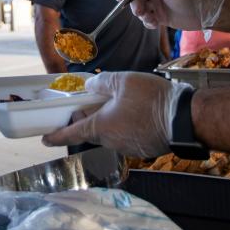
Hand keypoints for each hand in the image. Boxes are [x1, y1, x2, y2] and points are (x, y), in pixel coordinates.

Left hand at [42, 72, 190, 156]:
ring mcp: (127, 147)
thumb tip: (91, 85)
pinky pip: (126, 137)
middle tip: (87, 106)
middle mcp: (111, 142)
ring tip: (117, 104)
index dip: (56, 136)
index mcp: (101, 127)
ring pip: (110, 134)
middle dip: (87, 120)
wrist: (184, 119)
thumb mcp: (123, 81)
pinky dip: (125, 126)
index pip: (71, 133)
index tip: (45, 138)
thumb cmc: (152, 100)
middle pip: (91, 132)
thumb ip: (102, 82)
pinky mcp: (142, 148)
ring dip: (108, 121)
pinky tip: (135, 113)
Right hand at [115, 0, 224, 30]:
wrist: (205, 9)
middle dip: (134, 3)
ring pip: (141, 8)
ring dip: (141, 13)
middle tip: (138, 10)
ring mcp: (159, 3)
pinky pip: (148, 19)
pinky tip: (153, 23)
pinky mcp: (162, 16)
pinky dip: (148, 22)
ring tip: (148, 17)